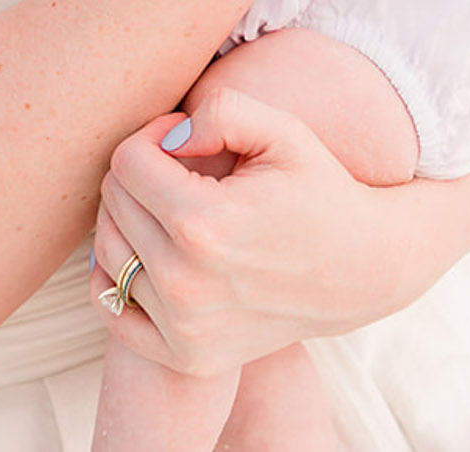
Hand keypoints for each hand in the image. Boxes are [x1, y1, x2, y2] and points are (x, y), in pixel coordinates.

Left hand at [90, 89, 425, 371]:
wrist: (362, 269)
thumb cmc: (318, 189)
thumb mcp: (281, 130)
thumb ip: (218, 111)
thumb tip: (166, 139)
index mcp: (203, 226)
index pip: (127, 162)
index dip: (152, 134)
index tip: (183, 135)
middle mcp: (185, 286)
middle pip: (113, 203)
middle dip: (139, 171)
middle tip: (182, 165)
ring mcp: (184, 330)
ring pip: (107, 250)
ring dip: (130, 217)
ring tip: (174, 202)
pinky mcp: (187, 357)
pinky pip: (112, 308)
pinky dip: (116, 276)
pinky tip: (151, 250)